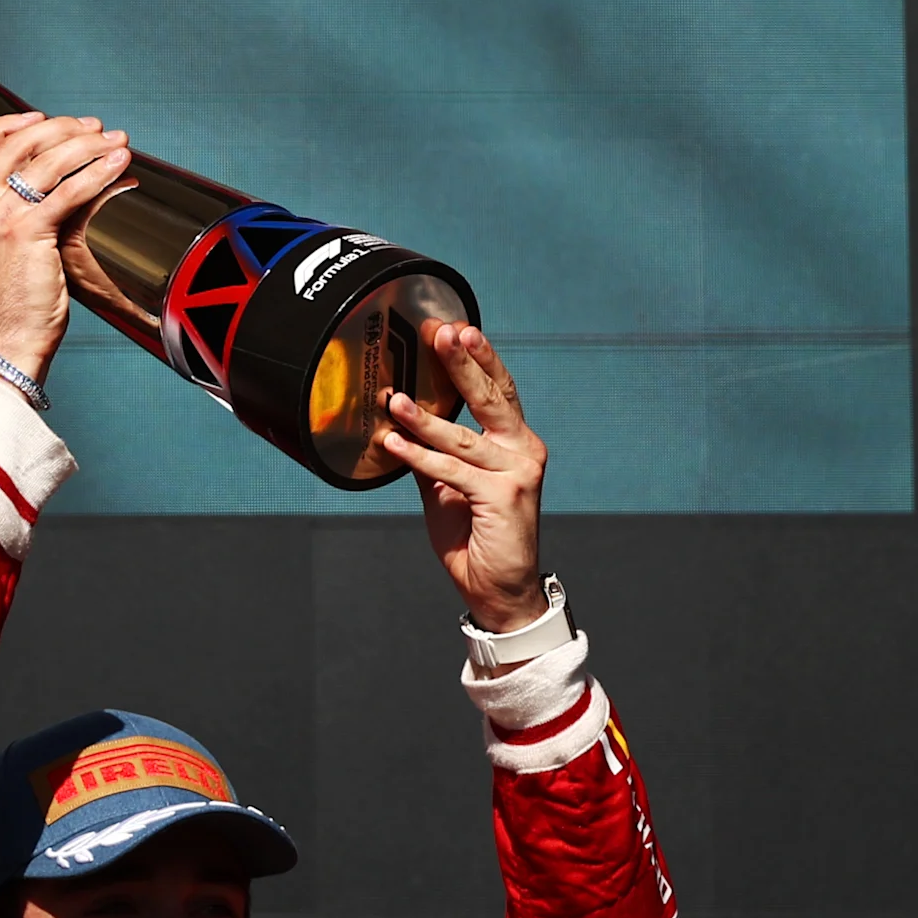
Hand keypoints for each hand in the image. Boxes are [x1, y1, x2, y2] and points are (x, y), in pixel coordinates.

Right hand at [0, 112, 133, 384]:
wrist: (11, 341)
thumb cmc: (15, 302)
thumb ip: (10, 214)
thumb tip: (51, 182)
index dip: (6, 125)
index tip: (39, 118)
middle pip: (16, 145)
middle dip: (60, 128)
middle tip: (93, 127)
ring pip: (45, 162)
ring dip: (86, 145)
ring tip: (115, 141)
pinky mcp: (24, 233)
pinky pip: (68, 190)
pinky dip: (97, 173)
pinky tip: (119, 165)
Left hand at [377, 321, 548, 636]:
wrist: (497, 588)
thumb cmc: (475, 538)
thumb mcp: (448, 487)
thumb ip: (434, 454)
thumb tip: (400, 421)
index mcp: (515, 442)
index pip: (497, 390)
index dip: (477, 358)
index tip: (453, 328)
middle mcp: (523, 451)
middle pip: (493, 397)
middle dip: (465, 363)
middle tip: (443, 333)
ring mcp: (517, 473)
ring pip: (464, 436)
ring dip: (425, 418)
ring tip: (394, 400)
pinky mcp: (502, 498)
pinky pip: (453, 471)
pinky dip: (421, 457)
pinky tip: (394, 444)